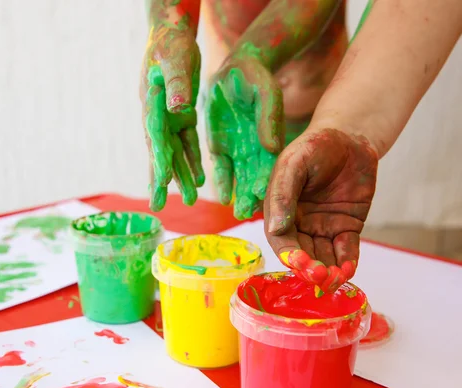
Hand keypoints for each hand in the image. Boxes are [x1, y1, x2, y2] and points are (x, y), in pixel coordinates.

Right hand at [140, 25, 203, 211]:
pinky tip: (200, 179)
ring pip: (175, 153)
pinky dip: (193, 160)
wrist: (171, 35)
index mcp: (152, 105)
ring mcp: (169, 119)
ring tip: (191, 200)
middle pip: (159, 153)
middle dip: (160, 180)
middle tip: (158, 206)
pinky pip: (188, 143)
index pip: (155, 137)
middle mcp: (158, 117)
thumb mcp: (174, 60)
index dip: (158, 160)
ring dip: (181, 176)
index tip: (161, 182)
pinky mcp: (181, 117)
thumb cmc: (170, 43)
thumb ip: (176, 84)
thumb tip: (178, 109)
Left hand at [205, 52, 283, 219]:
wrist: (231, 70)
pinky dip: (223, 182)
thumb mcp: (264, 91)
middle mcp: (256, 149)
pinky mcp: (220, 149)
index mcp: (271, 136)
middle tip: (250, 212)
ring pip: (240, 178)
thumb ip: (268, 116)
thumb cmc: (253, 76)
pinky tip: (224, 198)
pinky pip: (221, 169)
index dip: (268, 178)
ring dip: (240, 194)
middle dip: (254, 195)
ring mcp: (238, 151)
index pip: (272, 162)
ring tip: (239, 212)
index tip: (264, 194)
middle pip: (257, 176)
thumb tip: (272, 147)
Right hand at [264, 127, 378, 292]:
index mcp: (280, 210)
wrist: (350, 136)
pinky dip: (347, 263)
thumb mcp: (295, 162)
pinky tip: (348, 270)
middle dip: (309, 268)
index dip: (289, 254)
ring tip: (335, 279)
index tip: (300, 262)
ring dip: (328, 272)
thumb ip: (283, 193)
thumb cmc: (316, 145)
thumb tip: (276, 228)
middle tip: (320, 276)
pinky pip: (346, 250)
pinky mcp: (346, 227)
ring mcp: (323, 227)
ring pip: (323, 257)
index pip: (281, 239)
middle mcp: (299, 223)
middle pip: (302, 253)